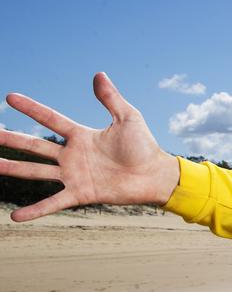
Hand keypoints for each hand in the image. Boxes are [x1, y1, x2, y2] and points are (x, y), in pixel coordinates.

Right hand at [1, 73, 178, 220]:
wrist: (155, 175)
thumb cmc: (145, 146)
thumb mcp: (127, 117)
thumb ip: (111, 98)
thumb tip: (98, 74)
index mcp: (81, 136)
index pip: (50, 119)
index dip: (31, 108)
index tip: (10, 98)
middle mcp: (72, 155)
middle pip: (35, 146)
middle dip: (12, 140)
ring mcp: (74, 175)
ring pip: (36, 172)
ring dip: (13, 169)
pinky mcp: (80, 194)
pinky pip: (53, 202)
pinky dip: (36, 210)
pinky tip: (16, 217)